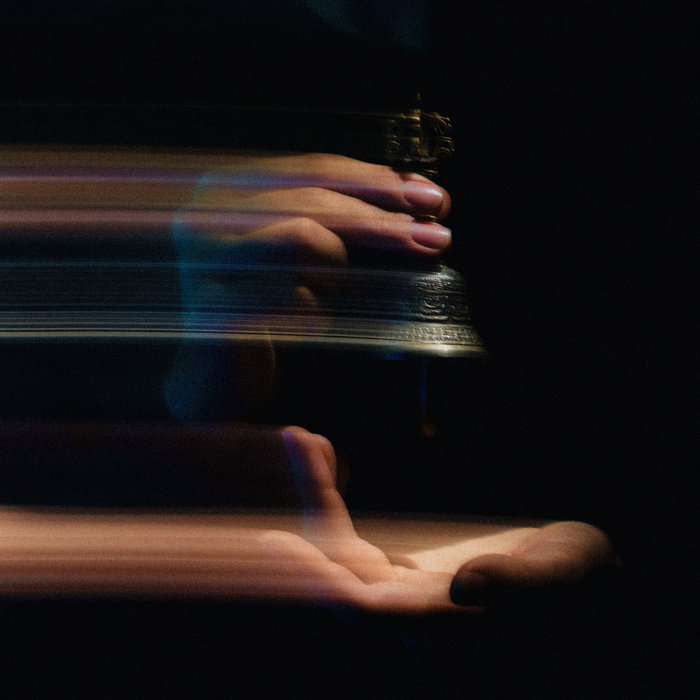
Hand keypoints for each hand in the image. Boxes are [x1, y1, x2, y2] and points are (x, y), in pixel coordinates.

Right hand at [166, 153, 450, 420]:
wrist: (219, 376)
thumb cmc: (270, 309)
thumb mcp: (310, 254)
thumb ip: (349, 220)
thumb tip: (422, 194)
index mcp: (230, 189)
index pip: (314, 168)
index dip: (377, 179)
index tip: (432, 197)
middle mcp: (206, 214)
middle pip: (313, 199)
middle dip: (384, 219)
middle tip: (437, 238)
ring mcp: (203, 261)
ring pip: (302, 236)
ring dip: (351, 261)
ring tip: (372, 285)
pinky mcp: (213, 310)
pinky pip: (290, 294)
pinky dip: (323, 305)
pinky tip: (329, 318)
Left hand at [245, 426, 618, 614]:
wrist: (573, 581)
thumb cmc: (576, 584)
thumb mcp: (562, 576)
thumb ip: (519, 585)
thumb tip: (467, 587)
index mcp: (438, 624)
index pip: (363, 613)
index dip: (318, 584)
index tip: (282, 544)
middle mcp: (405, 614)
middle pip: (333, 577)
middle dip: (304, 521)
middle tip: (290, 458)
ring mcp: (394, 592)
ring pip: (332, 549)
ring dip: (314, 493)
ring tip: (302, 440)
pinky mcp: (394, 569)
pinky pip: (346, 532)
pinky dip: (330, 491)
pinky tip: (322, 452)